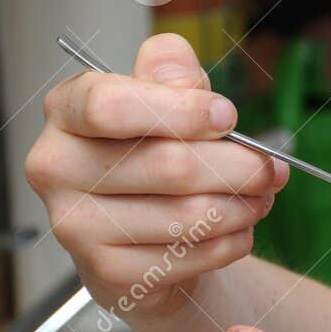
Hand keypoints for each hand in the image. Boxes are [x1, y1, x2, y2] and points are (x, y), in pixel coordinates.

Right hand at [25, 34, 288, 320]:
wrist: (138, 235)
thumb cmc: (150, 155)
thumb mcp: (161, 100)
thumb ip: (169, 74)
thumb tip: (175, 58)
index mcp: (66, 112)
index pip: (111, 105)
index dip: (182, 111)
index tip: (227, 117)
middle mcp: (57, 168)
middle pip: (169, 165)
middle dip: (240, 167)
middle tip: (273, 168)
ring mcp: (76, 226)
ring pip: (187, 215)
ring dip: (242, 206)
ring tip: (261, 197)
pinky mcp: (107, 272)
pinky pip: (191, 256)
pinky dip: (230, 241)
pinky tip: (238, 228)